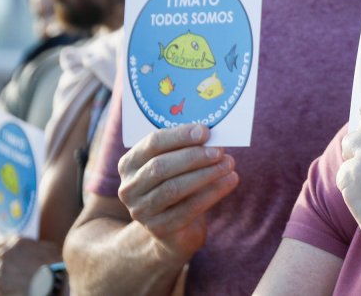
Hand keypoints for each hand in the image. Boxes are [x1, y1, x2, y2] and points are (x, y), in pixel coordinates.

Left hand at [0, 236, 60, 295]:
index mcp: (17, 242)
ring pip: (0, 269)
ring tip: (20, 277)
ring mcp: (0, 269)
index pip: (2, 241)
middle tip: (20, 266)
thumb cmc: (53, 265)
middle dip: (9, 259)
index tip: (11, 250)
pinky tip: (17, 284)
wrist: (49, 284)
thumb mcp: (48, 247)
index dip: (7, 245)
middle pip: (2, 255)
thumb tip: (32, 247)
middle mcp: (5, 253)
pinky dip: (6, 283)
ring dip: (7, 271)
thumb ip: (34, 245)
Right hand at [116, 124, 238, 261]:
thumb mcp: (176, 164)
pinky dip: (213, 192)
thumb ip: (187, 149)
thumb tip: (213, 135)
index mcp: (129, 164)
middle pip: (160, 167)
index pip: (152, 144)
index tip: (205, 131)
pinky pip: (189, 208)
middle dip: (193, 157)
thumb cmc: (177, 184)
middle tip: (220, 150)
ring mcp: (141, 211)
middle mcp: (129, 188)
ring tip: (229, 164)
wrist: (174, 228)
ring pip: (174, 189)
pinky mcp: (159, 229)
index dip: (179, 136)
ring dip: (206, 174)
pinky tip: (231, 180)